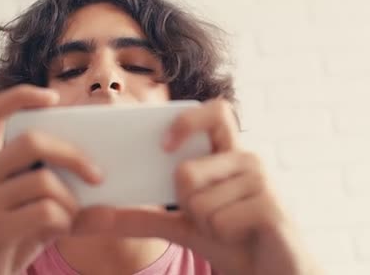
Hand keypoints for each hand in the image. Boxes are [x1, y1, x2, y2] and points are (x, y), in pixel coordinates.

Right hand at [0, 85, 102, 274]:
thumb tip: (112, 206)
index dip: (21, 96)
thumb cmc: (5, 243)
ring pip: (44, 180)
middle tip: (97, 175)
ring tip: (72, 216)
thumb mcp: (31, 215)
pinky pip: (45, 211)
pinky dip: (66, 220)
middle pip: (31, 141)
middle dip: (73, 155)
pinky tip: (62, 230)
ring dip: (72, 201)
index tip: (54, 96)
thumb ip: (62, 201)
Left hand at [73, 99, 320, 274]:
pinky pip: (218, 221)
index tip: (164, 146)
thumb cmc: (232, 242)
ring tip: (231, 228)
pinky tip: (242, 236)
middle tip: (209, 216)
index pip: (214, 111)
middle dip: (185, 204)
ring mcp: (262, 181)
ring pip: (199, 202)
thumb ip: (144, 217)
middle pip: (187, 170)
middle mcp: (247, 160)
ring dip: (206, 226)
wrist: (271, 273)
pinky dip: (221, 237)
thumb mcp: (183, 227)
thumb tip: (98, 216)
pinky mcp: (271, 206)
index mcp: (228, 155)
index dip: (187, 120)